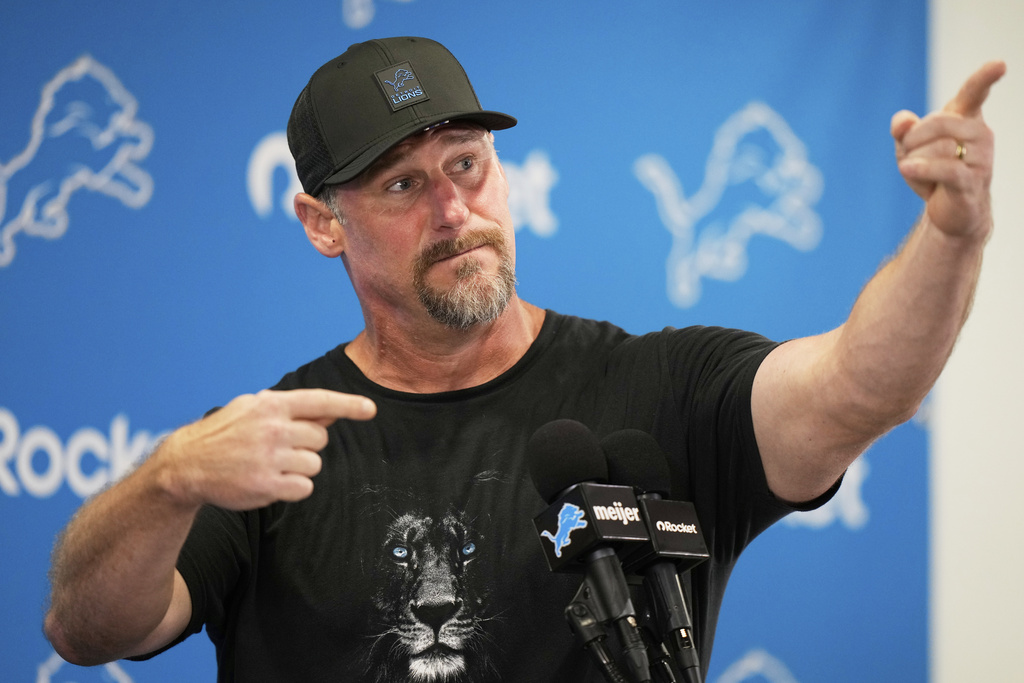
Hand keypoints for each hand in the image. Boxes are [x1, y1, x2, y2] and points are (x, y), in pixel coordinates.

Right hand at [157, 389, 375, 509]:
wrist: (187, 464)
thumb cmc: (225, 434)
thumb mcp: (252, 409)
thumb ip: (292, 410)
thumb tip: (331, 412)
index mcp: (271, 404)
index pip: (320, 401)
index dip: (349, 405)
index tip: (371, 409)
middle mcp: (273, 428)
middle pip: (321, 438)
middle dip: (307, 445)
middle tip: (281, 448)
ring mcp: (270, 458)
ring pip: (314, 464)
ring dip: (300, 468)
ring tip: (272, 465)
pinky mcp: (266, 486)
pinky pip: (304, 488)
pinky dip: (294, 488)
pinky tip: (272, 481)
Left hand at [891, 60, 1005, 239]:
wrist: (947, 209)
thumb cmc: (931, 171)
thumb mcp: (910, 147)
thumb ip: (903, 129)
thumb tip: (902, 121)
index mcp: (966, 118)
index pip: (975, 92)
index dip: (985, 77)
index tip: (1000, 64)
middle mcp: (980, 133)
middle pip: (938, 121)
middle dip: (912, 139)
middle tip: (908, 156)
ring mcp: (982, 157)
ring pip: (937, 147)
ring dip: (915, 162)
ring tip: (920, 174)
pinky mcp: (973, 181)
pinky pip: (946, 168)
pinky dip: (921, 169)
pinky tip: (907, 168)